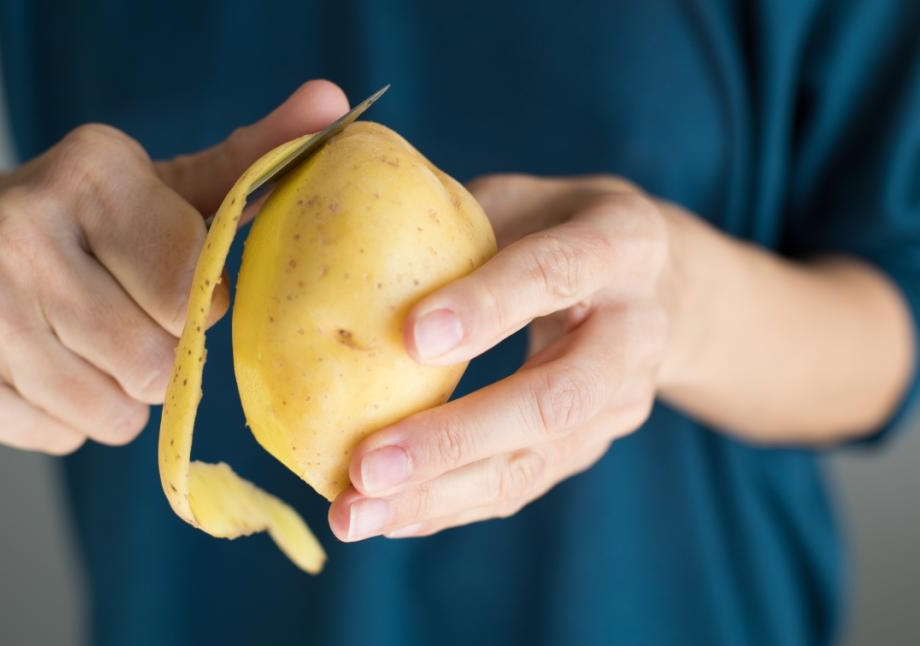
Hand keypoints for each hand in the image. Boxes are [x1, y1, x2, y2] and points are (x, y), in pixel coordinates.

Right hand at [0, 81, 349, 453]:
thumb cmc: (87, 222)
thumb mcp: (166, 186)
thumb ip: (250, 160)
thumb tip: (334, 107)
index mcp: (85, 174)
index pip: (191, 287)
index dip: (199, 302)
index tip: (175, 283)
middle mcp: (14, 234)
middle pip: (152, 363)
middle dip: (161, 360)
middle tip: (130, 322)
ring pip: (109, 415)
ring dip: (117, 396)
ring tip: (85, 343)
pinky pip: (60, 438)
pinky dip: (66, 419)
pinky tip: (40, 365)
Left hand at [330, 174, 675, 539]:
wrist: (657, 283)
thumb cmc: (557, 223)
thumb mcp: (522, 197)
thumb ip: (457, 218)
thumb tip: (350, 240)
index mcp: (620, 242)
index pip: (557, 272)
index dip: (489, 306)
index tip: (411, 337)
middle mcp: (635, 330)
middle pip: (556, 397)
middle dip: (455, 437)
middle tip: (366, 465)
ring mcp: (622, 400)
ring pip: (536, 460)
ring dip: (440, 495)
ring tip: (355, 515)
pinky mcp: (592, 445)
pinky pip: (521, 484)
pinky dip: (450, 506)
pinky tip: (387, 517)